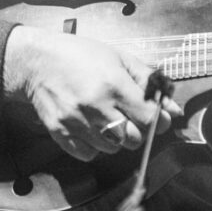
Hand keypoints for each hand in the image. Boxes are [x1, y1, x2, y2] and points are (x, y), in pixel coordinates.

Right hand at [4, 26, 182, 161]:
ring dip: (116, 138)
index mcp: (114, 84)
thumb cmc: (80, 55)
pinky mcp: (60, 133)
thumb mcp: (119, 58)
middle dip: (138, 130)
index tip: (155, 116)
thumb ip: (149, 83)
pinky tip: (91, 127)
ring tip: (107, 118)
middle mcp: (96, 106)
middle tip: (130, 116)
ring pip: (112, 149)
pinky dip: (94, 146)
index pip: (149, 119)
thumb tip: (174, 109)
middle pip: (133, 139)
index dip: (158, 120)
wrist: (37, 61)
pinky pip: (89, 155)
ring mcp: (76, 122)